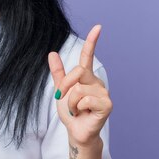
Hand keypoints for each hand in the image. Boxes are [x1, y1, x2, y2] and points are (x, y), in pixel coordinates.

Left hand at [47, 25, 112, 146]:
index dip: (92, 40)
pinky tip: (83, 114)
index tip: (98, 27)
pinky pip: (85, 99)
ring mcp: (103, 93)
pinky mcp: (106, 105)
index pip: (89, 56)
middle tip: (62, 98)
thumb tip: (52, 53)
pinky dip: (78, 108)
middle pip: (78, 71)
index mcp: (86, 77)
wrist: (76, 131)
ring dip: (71, 102)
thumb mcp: (61, 91)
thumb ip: (58, 74)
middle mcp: (96, 82)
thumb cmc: (72, 112)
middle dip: (64, 86)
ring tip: (76, 110)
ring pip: (79, 89)